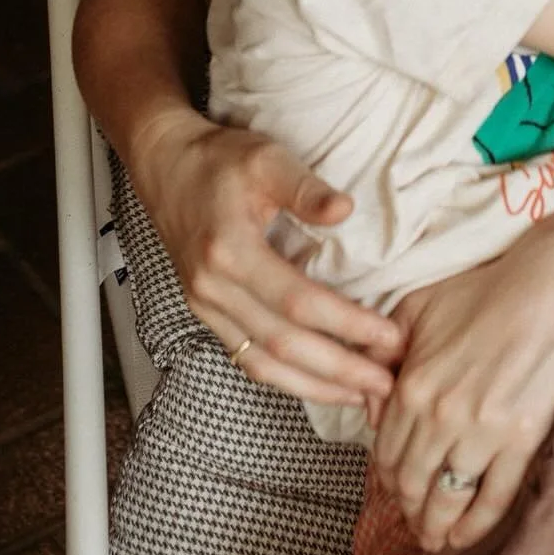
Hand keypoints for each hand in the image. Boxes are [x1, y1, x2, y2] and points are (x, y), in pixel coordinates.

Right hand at [130, 107, 401, 402]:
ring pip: (262, 364)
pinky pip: (246, 358)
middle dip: (338, 371)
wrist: (165, 165)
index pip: (297, 303)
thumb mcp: (266, 158)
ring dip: (313, 386)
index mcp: (230, 251)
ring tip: (360, 396)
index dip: (346, 323)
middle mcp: (213, 290)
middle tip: (385, 383)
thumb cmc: (218, 160)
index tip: (388, 335)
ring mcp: (206, 307)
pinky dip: (285, 378)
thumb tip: (345, 211)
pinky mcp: (206, 314)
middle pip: (282, 346)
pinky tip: (316, 383)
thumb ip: (306, 188)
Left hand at [372, 198, 553, 552]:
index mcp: (412, 384)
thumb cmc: (487, 289)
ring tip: (432, 537)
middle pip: (411, 483)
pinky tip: (464, 537)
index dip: (385, 474)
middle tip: (411, 517)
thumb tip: (370, 402)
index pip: (384, 451)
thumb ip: (383, 352)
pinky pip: (492, 499)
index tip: (392, 484)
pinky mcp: (522, 440)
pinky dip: (474, 526)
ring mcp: (482, 433)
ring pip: (445, 500)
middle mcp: (440, 417)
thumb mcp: (418, 306)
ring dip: (433, 526)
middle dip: (406, 507)